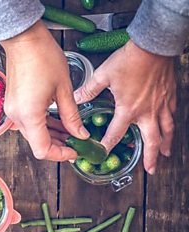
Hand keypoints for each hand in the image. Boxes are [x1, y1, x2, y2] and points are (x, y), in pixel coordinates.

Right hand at [0, 21, 89, 160]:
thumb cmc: (43, 57)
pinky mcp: (13, 104)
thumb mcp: (64, 89)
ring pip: (33, 134)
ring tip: (71, 131)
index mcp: (29, 115)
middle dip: (58, 145)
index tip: (75, 151)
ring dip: (51, 135)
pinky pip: (28, 122)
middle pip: (37, 143)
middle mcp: (17, 116)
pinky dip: (43, 125)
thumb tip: (80, 134)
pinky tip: (58, 121)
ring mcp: (12, 110)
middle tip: (78, 141)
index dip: (60, 155)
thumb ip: (72, 116)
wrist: (24, 39)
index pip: (42, 149)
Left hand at [74, 40, 176, 173]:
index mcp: (128, 109)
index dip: (107, 145)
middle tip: (150, 170)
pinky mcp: (170, 96)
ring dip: (165, 144)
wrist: (153, 46)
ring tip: (165, 155)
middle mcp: (147, 111)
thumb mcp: (103, 75)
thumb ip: (89, 90)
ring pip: (166, 130)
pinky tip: (170, 128)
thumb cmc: (128, 60)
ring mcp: (161, 105)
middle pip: (151, 141)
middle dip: (151, 157)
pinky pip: (172, 115)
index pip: (116, 134)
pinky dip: (171, 125)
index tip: (102, 154)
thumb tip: (75, 98)